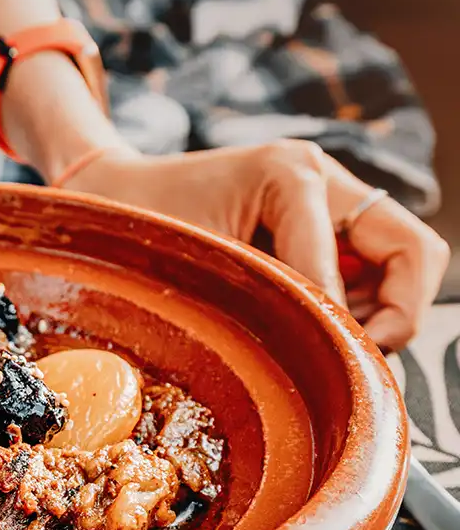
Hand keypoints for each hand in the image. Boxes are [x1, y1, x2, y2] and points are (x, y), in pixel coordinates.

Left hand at [61, 141, 450, 351]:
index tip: (329, 354)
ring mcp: (327, 198)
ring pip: (404, 262)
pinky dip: (358, 306)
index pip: (367, 256)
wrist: (113, 197)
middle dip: (400, 312)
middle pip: (415, 250)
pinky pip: (371, 271)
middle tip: (358, 355)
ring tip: (328, 342)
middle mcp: (322, 177)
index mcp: (291, 174)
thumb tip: (327, 341)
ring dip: (380, 311)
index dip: (352, 315)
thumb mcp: (198, 261)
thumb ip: (268, 293)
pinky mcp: (320, 224)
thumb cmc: (140, 224)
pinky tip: (313, 325)